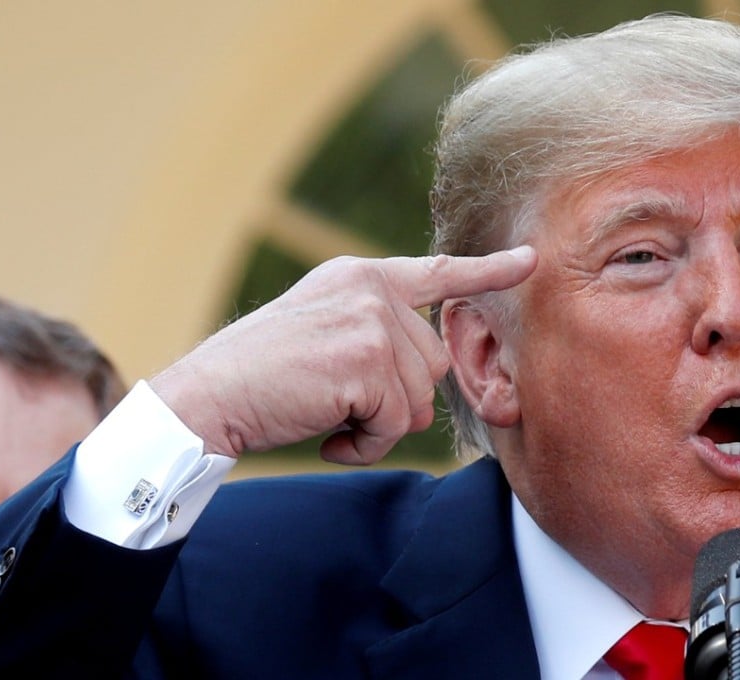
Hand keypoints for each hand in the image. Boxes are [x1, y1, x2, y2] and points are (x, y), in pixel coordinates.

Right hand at [149, 246, 536, 464]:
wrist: (208, 396)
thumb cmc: (260, 375)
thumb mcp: (321, 328)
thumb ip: (372, 328)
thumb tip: (425, 365)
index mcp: (361, 276)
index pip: (437, 272)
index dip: (488, 271)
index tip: (531, 261)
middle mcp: (371, 289)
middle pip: (432, 364)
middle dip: (393, 400)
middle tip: (340, 405)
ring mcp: (371, 320)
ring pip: (417, 400)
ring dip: (377, 425)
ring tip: (327, 416)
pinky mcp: (366, 360)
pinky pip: (395, 425)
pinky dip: (365, 445)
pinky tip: (327, 436)